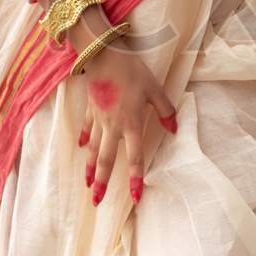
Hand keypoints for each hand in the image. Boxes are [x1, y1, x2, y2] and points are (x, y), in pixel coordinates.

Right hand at [76, 43, 176, 207]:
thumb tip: (174, 128)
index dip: (135, 178)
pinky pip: (87, 128)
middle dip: (102, 182)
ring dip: (91, 167)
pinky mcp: (91, 109)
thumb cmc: (131, 71)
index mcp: (131, 123)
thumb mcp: (154, 89)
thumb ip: (165, 110)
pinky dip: (84, 139)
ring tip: (87, 183)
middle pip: (107, 159)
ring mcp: (99, 119)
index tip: (135, 197)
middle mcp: (112, 126)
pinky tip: (82, 148)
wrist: (103, 55)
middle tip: (96, 201)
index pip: (134, 157)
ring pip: (93, 149)